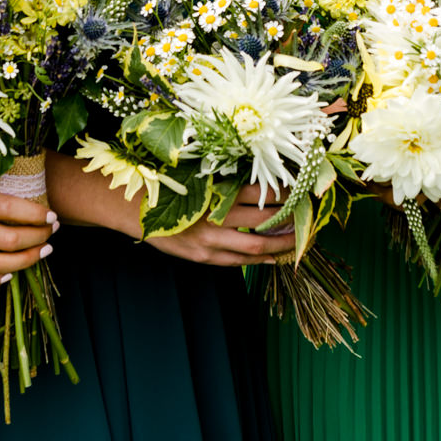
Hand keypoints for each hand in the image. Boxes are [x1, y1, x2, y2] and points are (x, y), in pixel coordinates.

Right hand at [146, 199, 296, 266]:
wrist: (134, 208)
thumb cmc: (170, 188)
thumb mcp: (200, 179)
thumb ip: (227, 184)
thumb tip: (261, 186)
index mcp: (218, 192)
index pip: (262, 192)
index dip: (285, 194)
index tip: (299, 191)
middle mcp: (217, 215)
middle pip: (266, 220)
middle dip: (291, 220)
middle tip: (306, 216)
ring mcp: (211, 239)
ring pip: (257, 245)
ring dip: (281, 244)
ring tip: (297, 240)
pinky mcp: (203, 256)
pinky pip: (238, 261)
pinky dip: (259, 260)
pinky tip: (274, 257)